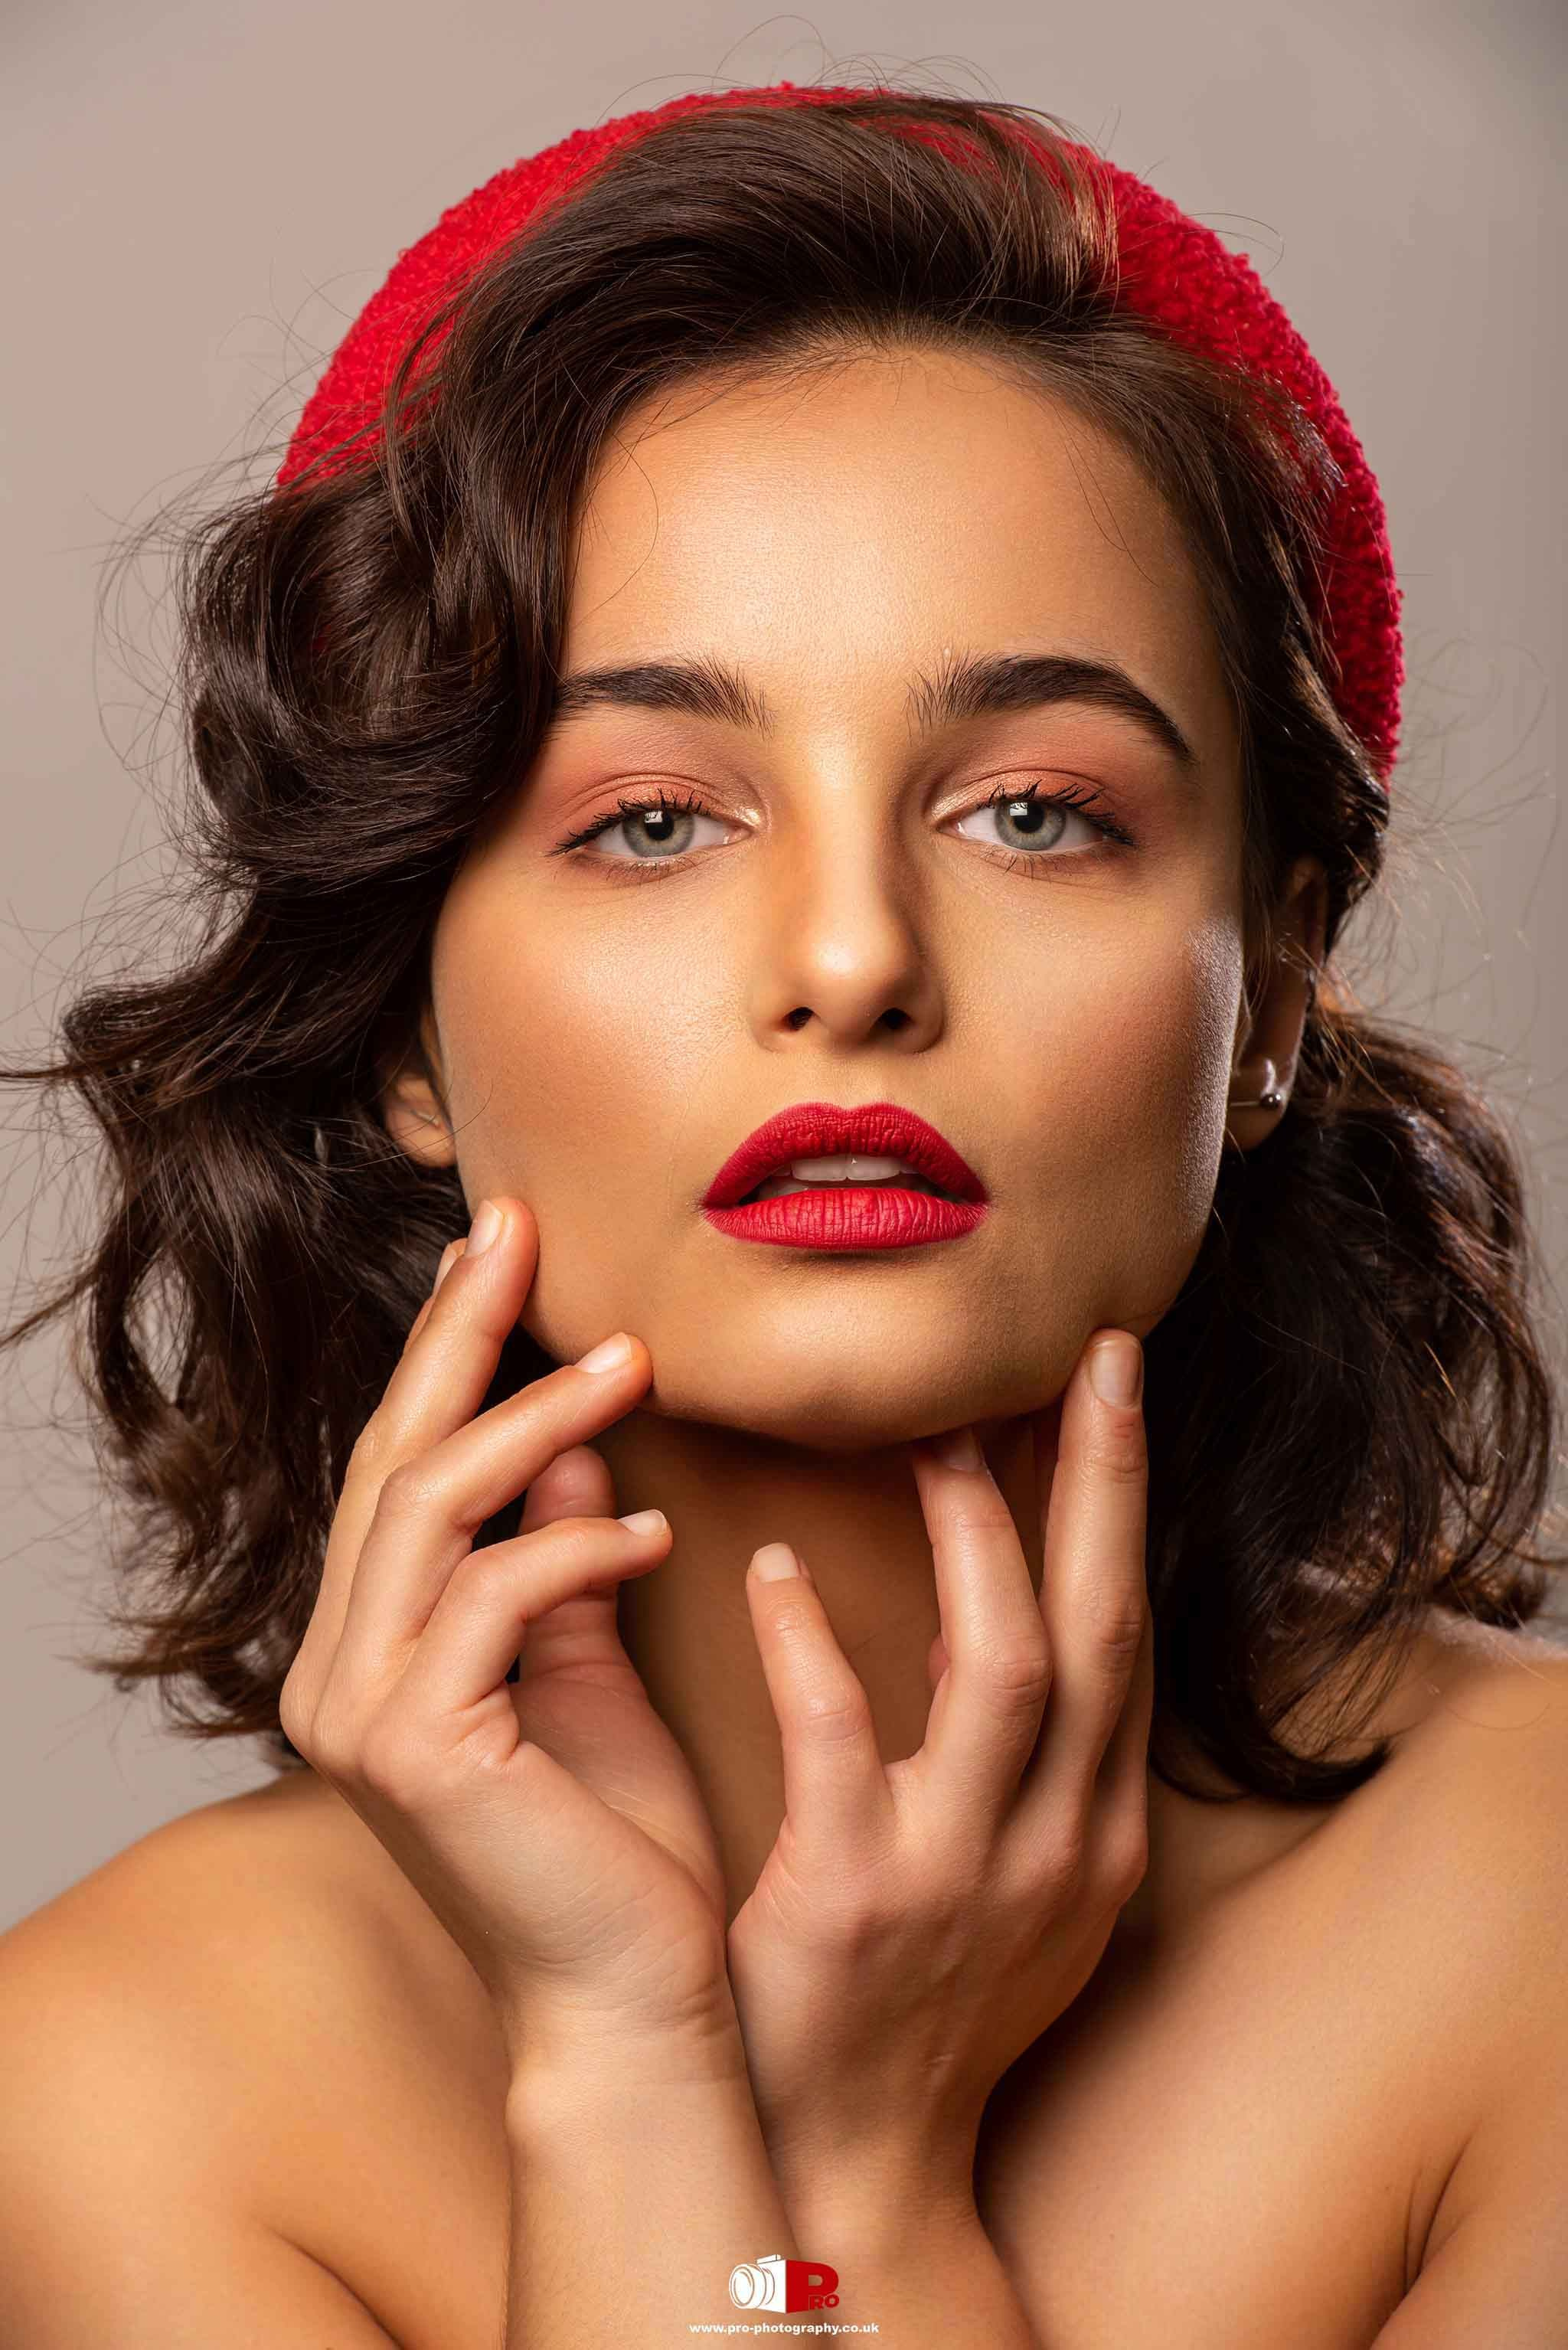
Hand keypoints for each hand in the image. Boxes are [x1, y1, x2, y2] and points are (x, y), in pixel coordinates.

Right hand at [279, 1197, 733, 2070]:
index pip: (404, 1468)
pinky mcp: (412, 1747)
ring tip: (630, 1362)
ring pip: (428, 1507)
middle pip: (394, 1461)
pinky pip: (490, 1596)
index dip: (445, 1352)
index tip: (496, 1250)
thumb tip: (566, 1437)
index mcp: (377, 1653)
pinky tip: (652, 1531)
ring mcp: (361, 1712)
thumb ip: (560, 1556)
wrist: (636, 2009)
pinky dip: (571, 1547)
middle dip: (457, 1334)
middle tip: (517, 1226)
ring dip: (532, 1420)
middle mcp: (340, 1674)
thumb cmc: (624, 1849)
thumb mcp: (591, 1671)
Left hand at [725, 1329, 1153, 2199]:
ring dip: (981, 1540)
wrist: (853, 2161)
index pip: (1128, 1638)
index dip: (1124, 1510)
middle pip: (1106, 1630)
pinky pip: (840, 1739)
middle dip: (1110, 1485)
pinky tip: (764, 1569)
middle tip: (1097, 1359)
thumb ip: (1016, 1754)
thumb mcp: (1009, 1881)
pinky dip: (807, 1642)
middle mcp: (1056, 1846)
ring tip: (933, 1439)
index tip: (1108, 1390)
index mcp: (1094, 1832)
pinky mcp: (849, 1901)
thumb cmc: (920, 1997)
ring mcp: (962, 1875)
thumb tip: (984, 1604)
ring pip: (1007, 1672)